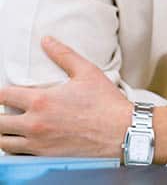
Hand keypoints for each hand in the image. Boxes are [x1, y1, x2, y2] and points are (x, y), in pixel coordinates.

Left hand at [0, 36, 131, 156]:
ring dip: (4, 134)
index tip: (4, 93)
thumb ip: (64, 55)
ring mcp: (39, 143)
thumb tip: (47, 41)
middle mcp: (35, 124)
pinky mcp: (46, 157)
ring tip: (11, 127)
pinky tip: (24, 141)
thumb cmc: (106, 102)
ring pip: (3, 143)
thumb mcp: (87, 72)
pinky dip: (15, 149)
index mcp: (41, 101)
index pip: (2, 96)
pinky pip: (18, 156)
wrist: (121, 130)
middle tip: (5, 111)